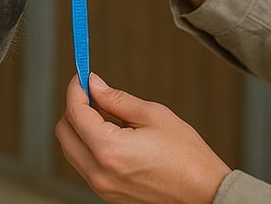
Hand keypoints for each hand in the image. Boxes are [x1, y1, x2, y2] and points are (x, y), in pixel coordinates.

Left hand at [56, 73, 229, 203]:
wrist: (206, 194)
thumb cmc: (187, 157)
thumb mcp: (153, 115)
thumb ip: (116, 99)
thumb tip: (94, 86)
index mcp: (109, 149)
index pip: (75, 113)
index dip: (75, 90)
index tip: (82, 77)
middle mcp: (99, 172)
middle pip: (64, 133)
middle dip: (73, 109)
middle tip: (92, 95)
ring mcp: (102, 187)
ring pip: (72, 150)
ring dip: (80, 129)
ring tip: (106, 115)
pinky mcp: (109, 195)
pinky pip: (85, 165)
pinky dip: (89, 146)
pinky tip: (111, 135)